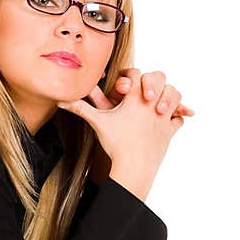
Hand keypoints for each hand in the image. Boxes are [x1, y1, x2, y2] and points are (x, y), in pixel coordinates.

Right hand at [81, 69, 194, 184]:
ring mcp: (163, 116)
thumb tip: (61, 102)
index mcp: (134, 97)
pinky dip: (176, 116)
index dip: (129, 77)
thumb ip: (80, 109)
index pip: (135, 73)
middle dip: (152, 82)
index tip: (125, 88)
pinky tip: (168, 118)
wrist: (133, 166)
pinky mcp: (169, 130)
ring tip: (158, 104)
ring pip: (175, 94)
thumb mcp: (98, 123)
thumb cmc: (115, 144)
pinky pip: (178, 118)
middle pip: (159, 76)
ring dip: (168, 96)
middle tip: (145, 95)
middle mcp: (152, 103)